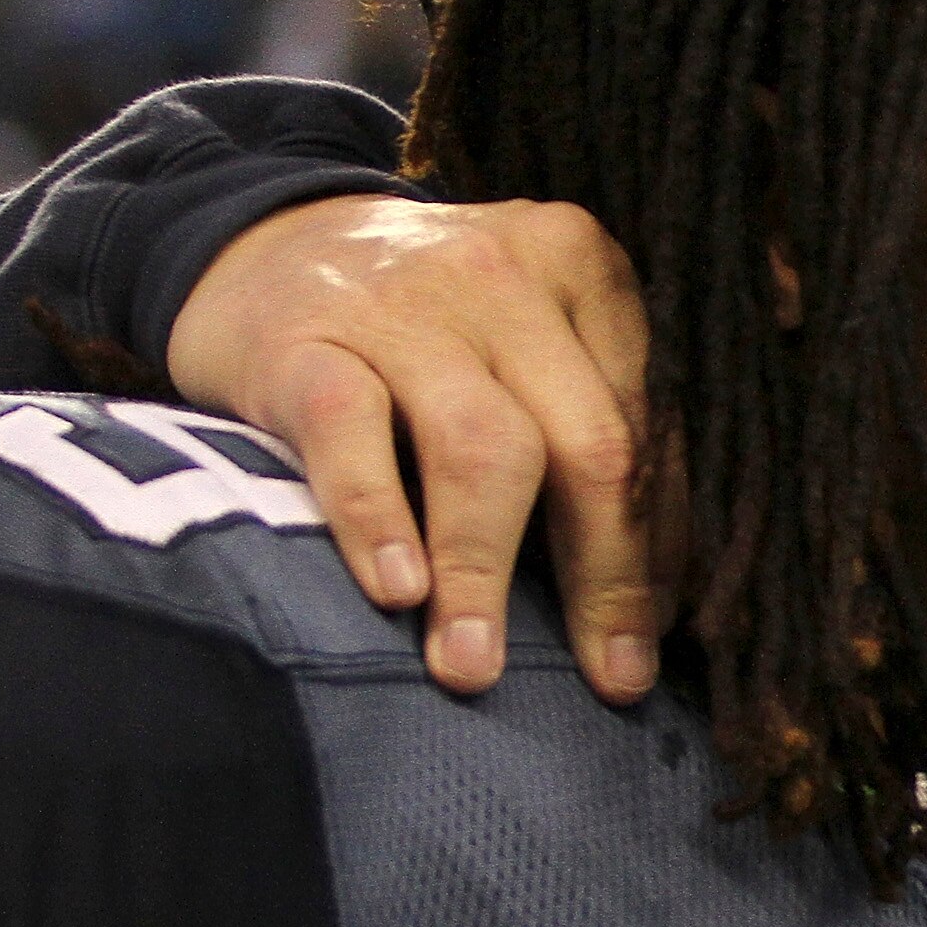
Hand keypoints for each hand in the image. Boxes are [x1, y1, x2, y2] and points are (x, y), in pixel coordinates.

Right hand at [171, 194, 667, 701]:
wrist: (264, 246)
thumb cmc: (431, 331)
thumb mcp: (527, 347)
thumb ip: (595, 434)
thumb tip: (662, 605)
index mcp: (585, 271)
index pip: (648, 434)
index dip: (656, 552)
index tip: (650, 645)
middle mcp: (505, 277)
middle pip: (589, 445)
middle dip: (605, 578)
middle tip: (606, 680)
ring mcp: (403, 304)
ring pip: (482, 448)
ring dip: (485, 572)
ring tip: (475, 666)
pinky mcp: (302, 340)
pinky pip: (351, 433)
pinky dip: (379, 520)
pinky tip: (397, 592)